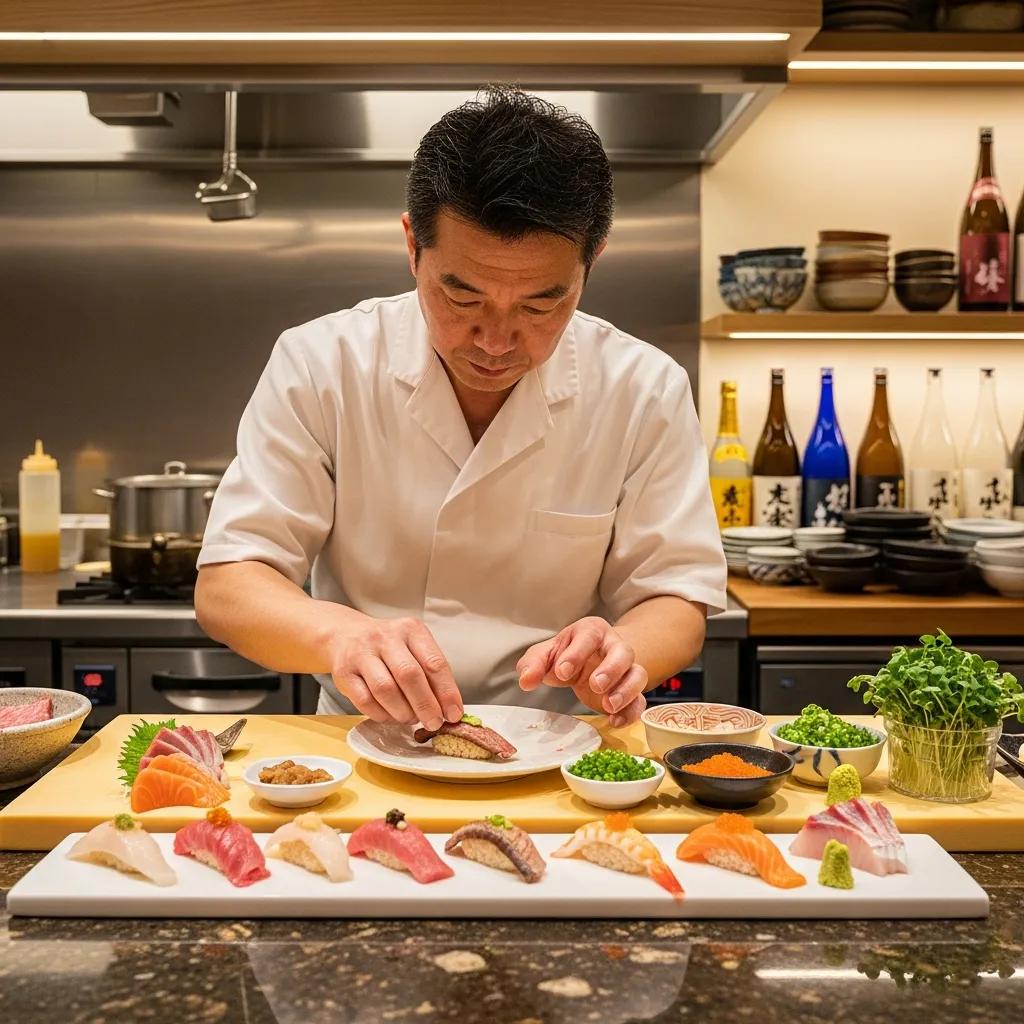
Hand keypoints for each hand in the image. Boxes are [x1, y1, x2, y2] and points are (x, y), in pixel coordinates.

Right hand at [329, 615, 462, 729]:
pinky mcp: (344, 672)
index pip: (434, 662)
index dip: (446, 692)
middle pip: (409, 675)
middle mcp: (385, 638)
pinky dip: (381, 714)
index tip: (454, 713)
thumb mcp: (413, 647)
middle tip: (434, 723)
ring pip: (385, 689)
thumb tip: (448, 709)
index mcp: (411, 630)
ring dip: (402, 712)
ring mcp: (361, 653)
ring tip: (410, 718)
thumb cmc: (388, 647)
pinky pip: (365, 701)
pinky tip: (390, 715)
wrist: (345, 634)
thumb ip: (430, 673)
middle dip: (425, 705)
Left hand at [516, 616, 647, 726]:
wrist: (589, 661)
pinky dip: (631, 712)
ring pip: (638, 674)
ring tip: (608, 705)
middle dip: (611, 669)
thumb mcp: (546, 654)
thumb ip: (533, 664)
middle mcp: (614, 646)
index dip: (576, 653)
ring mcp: (626, 668)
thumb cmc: (566, 655)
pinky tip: (615, 721)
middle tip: (595, 685)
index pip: (589, 636)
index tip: (561, 672)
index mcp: (591, 631)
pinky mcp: (631, 690)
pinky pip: (639, 700)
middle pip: (622, 651)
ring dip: (626, 690)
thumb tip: (526, 680)